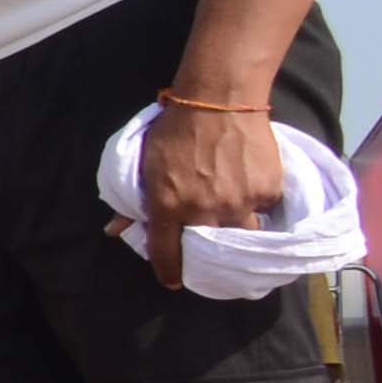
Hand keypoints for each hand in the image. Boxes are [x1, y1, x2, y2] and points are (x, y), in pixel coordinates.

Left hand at [139, 95, 285, 293]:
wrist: (219, 101)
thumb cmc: (175, 129)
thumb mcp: (145, 164)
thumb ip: (132, 203)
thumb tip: (114, 231)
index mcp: (168, 206)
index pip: (166, 253)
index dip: (170, 271)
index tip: (173, 281)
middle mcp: (205, 211)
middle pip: (210, 248)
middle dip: (209, 249)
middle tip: (210, 245)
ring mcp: (240, 203)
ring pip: (243, 232)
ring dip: (237, 229)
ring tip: (235, 220)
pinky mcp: (267, 191)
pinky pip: (263, 208)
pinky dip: (257, 202)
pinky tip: (250, 186)